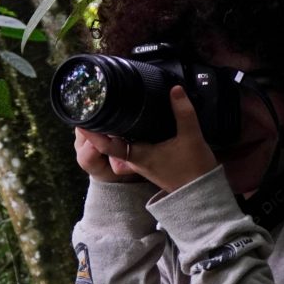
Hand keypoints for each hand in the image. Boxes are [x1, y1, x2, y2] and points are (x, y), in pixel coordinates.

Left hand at [76, 86, 217, 191]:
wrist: (201, 194)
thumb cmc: (193, 169)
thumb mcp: (191, 137)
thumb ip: (183, 112)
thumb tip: (175, 89)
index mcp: (138, 156)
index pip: (107, 145)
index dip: (92, 133)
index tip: (81, 119)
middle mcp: (135, 161)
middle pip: (110, 144)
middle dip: (101, 127)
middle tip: (95, 107)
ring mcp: (142, 163)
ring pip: (121, 145)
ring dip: (113, 131)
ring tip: (109, 111)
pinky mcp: (151, 163)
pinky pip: (133, 147)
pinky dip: (128, 136)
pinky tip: (133, 124)